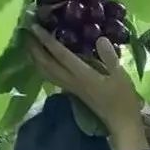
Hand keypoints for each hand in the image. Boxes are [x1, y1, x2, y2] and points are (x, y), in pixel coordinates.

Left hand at [27, 24, 143, 139]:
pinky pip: (52, 77)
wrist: (121, 123)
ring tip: (30, 45)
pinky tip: (43, 62)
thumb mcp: (121, 77)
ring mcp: (71, 87)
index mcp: (82, 75)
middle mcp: (72, 81)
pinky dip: (44, 68)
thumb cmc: (123, 100)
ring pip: (46, 72)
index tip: (34, 26)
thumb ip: (110, 58)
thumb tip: (100, 38)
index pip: (60, 55)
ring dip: (36, 59)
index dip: (46, 40)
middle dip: (34, 48)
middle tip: (26, 32)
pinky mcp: (73, 91)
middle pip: (46, 64)